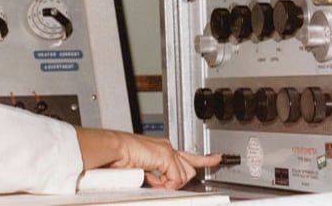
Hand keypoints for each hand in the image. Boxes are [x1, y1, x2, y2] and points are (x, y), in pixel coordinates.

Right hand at [76, 127, 221, 189]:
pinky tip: (151, 179)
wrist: (114, 149)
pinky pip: (175, 179)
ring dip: (169, 183)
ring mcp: (168, 150)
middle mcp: (167, 147)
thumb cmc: (120, 158)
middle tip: (157, 183)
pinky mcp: (166, 155)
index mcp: (162, 149)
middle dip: (177, 181)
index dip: (205, 159)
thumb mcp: (143, 169)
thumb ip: (155, 174)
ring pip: (185, 175)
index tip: (218, 158)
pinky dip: (163, 184)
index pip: (188, 155)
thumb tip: (159, 184)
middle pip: (189, 170)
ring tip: (152, 181)